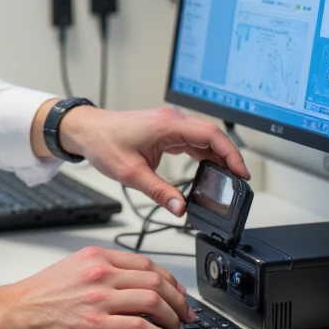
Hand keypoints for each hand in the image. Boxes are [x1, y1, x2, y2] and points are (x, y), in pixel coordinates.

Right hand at [0, 245, 192, 328]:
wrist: (15, 312)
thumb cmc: (38, 295)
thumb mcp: (73, 268)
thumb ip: (102, 271)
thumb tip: (132, 284)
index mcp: (97, 257)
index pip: (146, 263)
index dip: (170, 280)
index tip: (178, 293)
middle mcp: (101, 274)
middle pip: (156, 281)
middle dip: (179, 300)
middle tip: (188, 315)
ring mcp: (100, 298)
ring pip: (154, 302)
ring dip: (174, 319)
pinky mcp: (97, 324)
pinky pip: (140, 328)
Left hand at [43, 102, 248, 214]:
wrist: (86, 131)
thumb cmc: (103, 143)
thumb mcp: (131, 173)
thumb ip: (158, 192)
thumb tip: (180, 207)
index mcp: (168, 125)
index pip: (211, 135)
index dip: (231, 153)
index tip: (241, 172)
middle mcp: (172, 120)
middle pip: (212, 136)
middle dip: (229, 157)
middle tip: (240, 180)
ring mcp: (169, 124)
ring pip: (204, 138)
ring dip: (217, 156)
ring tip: (228, 179)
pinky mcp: (165, 130)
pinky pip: (193, 141)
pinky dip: (204, 155)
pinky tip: (209, 169)